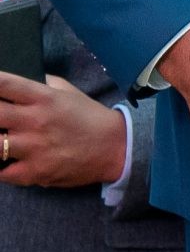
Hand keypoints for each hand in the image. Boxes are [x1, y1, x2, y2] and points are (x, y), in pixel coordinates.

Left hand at [0, 72, 129, 188]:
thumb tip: (18, 80)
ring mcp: (33, 148)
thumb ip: (41, 84)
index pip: (4, 84)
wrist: (116, 148)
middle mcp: (35, 121)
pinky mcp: (35, 172)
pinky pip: (1, 172)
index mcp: (43, 98)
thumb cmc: (89, 117)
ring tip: (0, 138)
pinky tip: (3, 162)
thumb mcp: (68, 92)